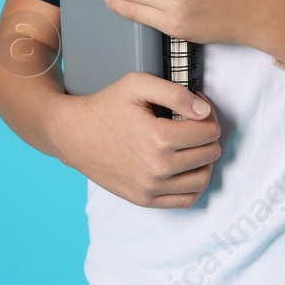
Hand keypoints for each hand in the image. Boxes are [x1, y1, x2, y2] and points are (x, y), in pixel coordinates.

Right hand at [51, 72, 220, 207]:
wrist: (74, 135)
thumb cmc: (106, 106)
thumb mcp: (138, 84)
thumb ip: (176, 93)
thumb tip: (204, 112)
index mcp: (159, 138)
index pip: (209, 131)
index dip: (207, 114)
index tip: (195, 106)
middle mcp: (157, 168)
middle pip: (210, 154)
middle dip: (207, 134)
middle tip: (193, 122)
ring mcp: (151, 188)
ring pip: (203, 179)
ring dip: (205, 160)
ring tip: (192, 145)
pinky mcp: (144, 199)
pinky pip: (186, 199)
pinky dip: (194, 184)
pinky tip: (186, 167)